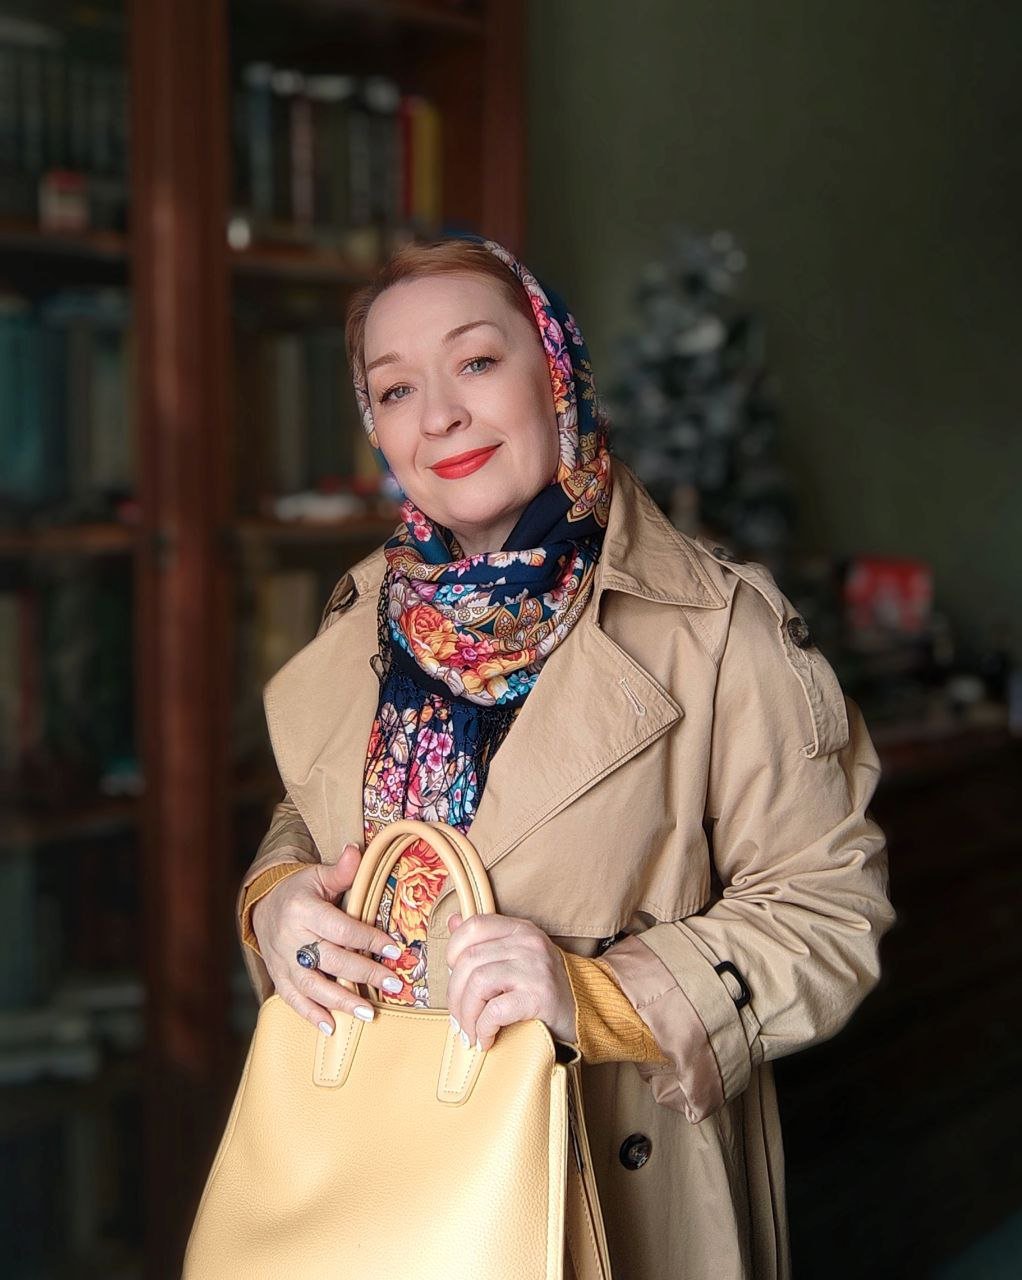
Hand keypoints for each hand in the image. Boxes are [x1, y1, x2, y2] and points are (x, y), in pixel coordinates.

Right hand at [250, 844, 404, 1035]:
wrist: (261, 905)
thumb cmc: (298, 890)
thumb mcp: (317, 876)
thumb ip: (341, 871)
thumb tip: (357, 849)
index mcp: (303, 910)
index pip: (341, 928)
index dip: (368, 939)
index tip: (394, 949)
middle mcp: (291, 938)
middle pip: (331, 960)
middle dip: (364, 974)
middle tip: (393, 984)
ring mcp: (283, 961)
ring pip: (312, 986)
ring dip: (341, 1001)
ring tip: (368, 1012)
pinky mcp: (278, 976)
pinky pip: (293, 999)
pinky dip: (310, 1015)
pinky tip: (330, 1027)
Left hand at [444, 912, 576, 1051]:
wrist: (590, 1009)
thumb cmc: (546, 986)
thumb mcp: (518, 955)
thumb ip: (487, 939)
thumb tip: (452, 921)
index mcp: (520, 929)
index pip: (474, 926)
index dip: (453, 951)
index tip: (454, 977)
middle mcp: (528, 943)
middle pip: (468, 961)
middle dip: (455, 996)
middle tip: (458, 1020)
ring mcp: (535, 968)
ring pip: (477, 984)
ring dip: (466, 1015)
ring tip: (470, 1032)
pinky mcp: (540, 997)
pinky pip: (496, 1010)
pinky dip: (483, 1028)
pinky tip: (486, 1038)